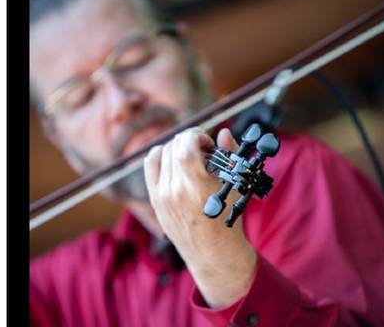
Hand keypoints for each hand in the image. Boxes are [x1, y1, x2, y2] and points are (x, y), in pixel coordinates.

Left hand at [145, 128, 257, 307]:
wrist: (212, 251)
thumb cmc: (227, 218)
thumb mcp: (233, 186)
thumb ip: (228, 155)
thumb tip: (222, 133)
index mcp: (196, 187)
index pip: (185, 145)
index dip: (197, 136)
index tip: (209, 142)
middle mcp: (175, 191)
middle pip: (173, 146)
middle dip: (190, 139)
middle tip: (204, 148)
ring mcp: (162, 196)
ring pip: (161, 153)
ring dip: (176, 146)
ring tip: (191, 155)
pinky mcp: (155, 200)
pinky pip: (150, 166)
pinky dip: (160, 156)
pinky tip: (174, 160)